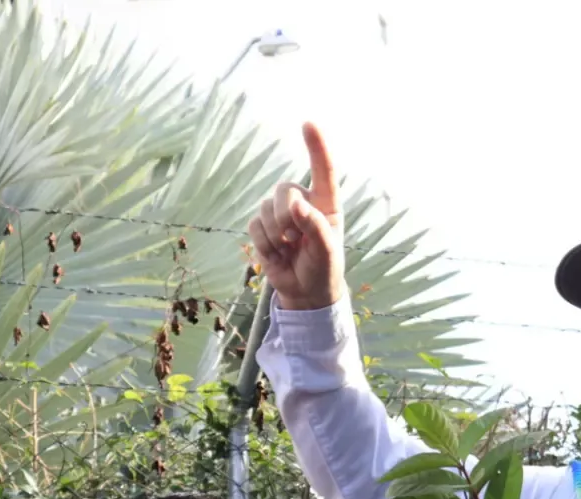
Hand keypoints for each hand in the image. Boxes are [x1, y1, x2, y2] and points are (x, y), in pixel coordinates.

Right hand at [247, 122, 345, 310]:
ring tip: (288, 251)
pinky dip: (263, 243)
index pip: (323, 171)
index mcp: (326, 205)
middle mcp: (303, 203)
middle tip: (294, 240)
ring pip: (266, 208)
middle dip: (285, 216)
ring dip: (275, 235)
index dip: (316, 147)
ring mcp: (281, 213)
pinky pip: (254, 224)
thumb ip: (314, 227)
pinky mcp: (264, 226)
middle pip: (284, 190)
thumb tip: (296, 204)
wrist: (305, 292)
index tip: (308, 124)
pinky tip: (277, 254)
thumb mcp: (326, 252)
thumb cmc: (323, 270)